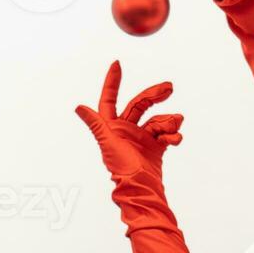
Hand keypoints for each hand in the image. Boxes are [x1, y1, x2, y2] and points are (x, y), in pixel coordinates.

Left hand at [74, 60, 183, 182]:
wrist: (142, 188)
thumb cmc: (121, 168)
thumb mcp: (107, 143)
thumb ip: (96, 124)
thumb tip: (77, 107)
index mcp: (112, 126)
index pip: (109, 99)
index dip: (112, 82)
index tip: (117, 64)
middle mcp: (126, 129)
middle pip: (140, 104)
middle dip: (154, 94)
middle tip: (169, 87)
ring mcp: (142, 137)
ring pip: (156, 119)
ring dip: (167, 121)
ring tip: (175, 125)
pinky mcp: (155, 146)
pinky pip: (166, 133)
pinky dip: (172, 135)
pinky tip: (176, 139)